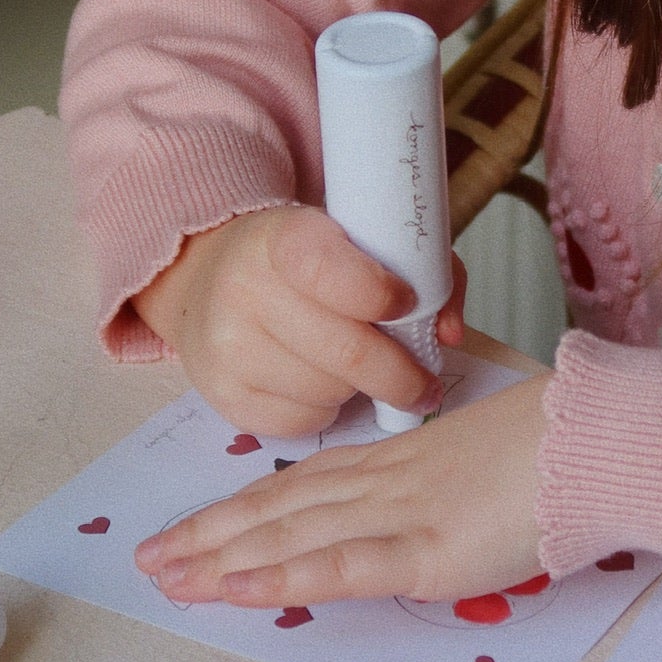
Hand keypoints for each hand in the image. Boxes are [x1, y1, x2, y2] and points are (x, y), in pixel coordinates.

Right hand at [131, 205, 467, 437]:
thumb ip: (422, 270)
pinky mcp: (223, 395)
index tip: (407, 304)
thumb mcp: (359, 240)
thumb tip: (449, 333)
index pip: (331, 272)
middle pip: (348, 352)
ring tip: (351, 367)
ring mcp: (227, 345)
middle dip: (400, 375)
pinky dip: (324, 410)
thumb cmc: (308, 262)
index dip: (380, 295)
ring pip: (329, 392)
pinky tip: (317, 383)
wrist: (212, 278)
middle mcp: (244, 288)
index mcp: (283, 238)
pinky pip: (301, 423)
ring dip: (357, 389)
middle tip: (423, 383)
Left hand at [134, 372, 549, 605]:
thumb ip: (459, 487)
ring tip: (167, 578)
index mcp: (403, 459)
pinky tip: (236, 591)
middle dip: (211, 532)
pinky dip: (281, 579)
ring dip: (223, 558)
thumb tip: (453, 509)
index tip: (201, 523)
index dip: (248, 503)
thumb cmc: (567, 446)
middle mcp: (387, 482)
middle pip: (281, 506)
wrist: (600, 437)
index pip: (307, 481)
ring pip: (291, 534)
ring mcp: (400, 514)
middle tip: (152, 558)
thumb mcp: (494, 463)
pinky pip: (337, 568)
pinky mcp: (423, 551)